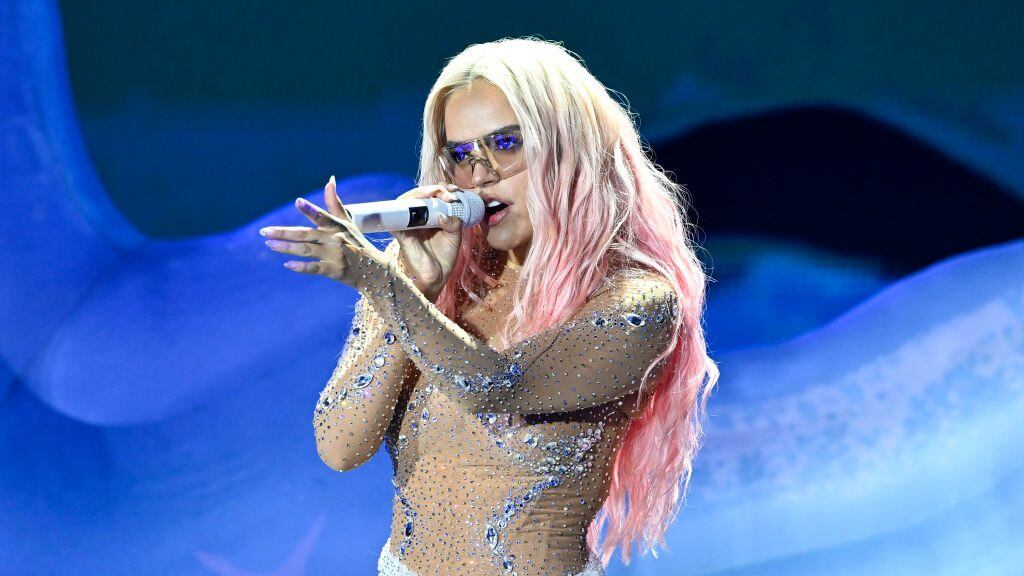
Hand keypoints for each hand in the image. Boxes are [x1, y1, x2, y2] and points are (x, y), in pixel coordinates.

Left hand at [260, 176, 385, 289]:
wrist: (373, 269)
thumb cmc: (356, 241)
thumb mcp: (347, 221)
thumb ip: (334, 202)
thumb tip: (329, 179)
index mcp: (337, 226)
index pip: (322, 216)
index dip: (310, 209)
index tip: (297, 201)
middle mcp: (335, 239)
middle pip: (305, 234)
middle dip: (284, 232)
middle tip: (264, 231)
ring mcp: (334, 255)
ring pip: (306, 250)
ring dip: (287, 247)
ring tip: (270, 244)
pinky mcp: (334, 271)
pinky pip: (315, 268)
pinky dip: (302, 267)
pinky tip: (288, 265)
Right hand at [390, 183, 464, 300]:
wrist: (436, 278)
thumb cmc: (444, 257)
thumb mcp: (454, 237)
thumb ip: (453, 223)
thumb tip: (444, 213)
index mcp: (430, 216)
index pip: (432, 196)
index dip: (441, 189)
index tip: (455, 192)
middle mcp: (417, 218)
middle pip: (419, 195)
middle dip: (435, 189)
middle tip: (450, 193)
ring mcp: (407, 224)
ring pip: (407, 201)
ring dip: (421, 193)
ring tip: (438, 193)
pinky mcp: (399, 233)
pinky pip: (395, 217)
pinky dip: (405, 207)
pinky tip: (418, 204)